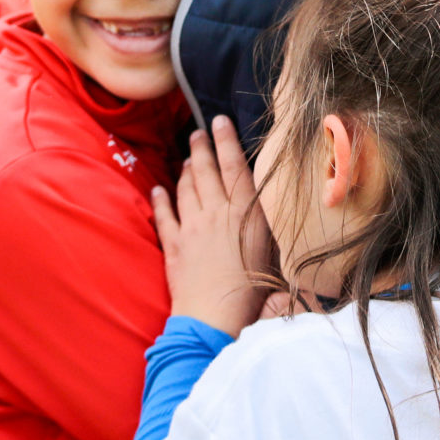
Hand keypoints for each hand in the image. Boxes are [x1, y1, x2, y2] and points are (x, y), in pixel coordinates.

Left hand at [152, 117, 273, 335]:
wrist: (214, 318)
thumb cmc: (254, 293)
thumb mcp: (275, 256)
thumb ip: (274, 230)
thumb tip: (281, 211)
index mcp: (245, 214)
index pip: (234, 167)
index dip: (226, 141)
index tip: (219, 121)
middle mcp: (216, 214)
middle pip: (207, 171)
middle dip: (202, 147)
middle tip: (198, 131)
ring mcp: (192, 228)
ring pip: (186, 188)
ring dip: (186, 169)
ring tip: (188, 158)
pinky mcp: (174, 245)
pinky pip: (164, 215)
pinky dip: (161, 199)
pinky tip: (158, 189)